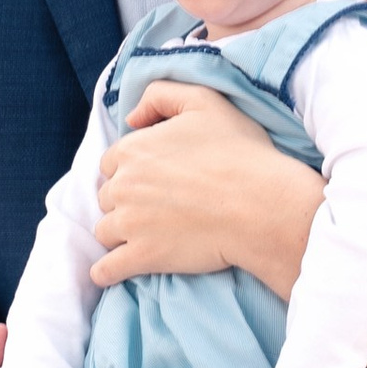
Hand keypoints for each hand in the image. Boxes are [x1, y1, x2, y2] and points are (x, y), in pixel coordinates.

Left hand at [93, 82, 321, 294]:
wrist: (262, 207)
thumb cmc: (240, 154)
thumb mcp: (204, 101)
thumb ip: (161, 94)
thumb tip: (131, 118)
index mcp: (133, 149)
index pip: (113, 163)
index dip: (132, 171)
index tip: (155, 180)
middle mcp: (123, 186)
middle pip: (108, 196)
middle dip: (126, 201)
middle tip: (157, 208)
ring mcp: (129, 224)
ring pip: (106, 231)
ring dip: (119, 234)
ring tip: (146, 237)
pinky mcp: (142, 257)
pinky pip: (106, 270)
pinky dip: (105, 272)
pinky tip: (109, 273)